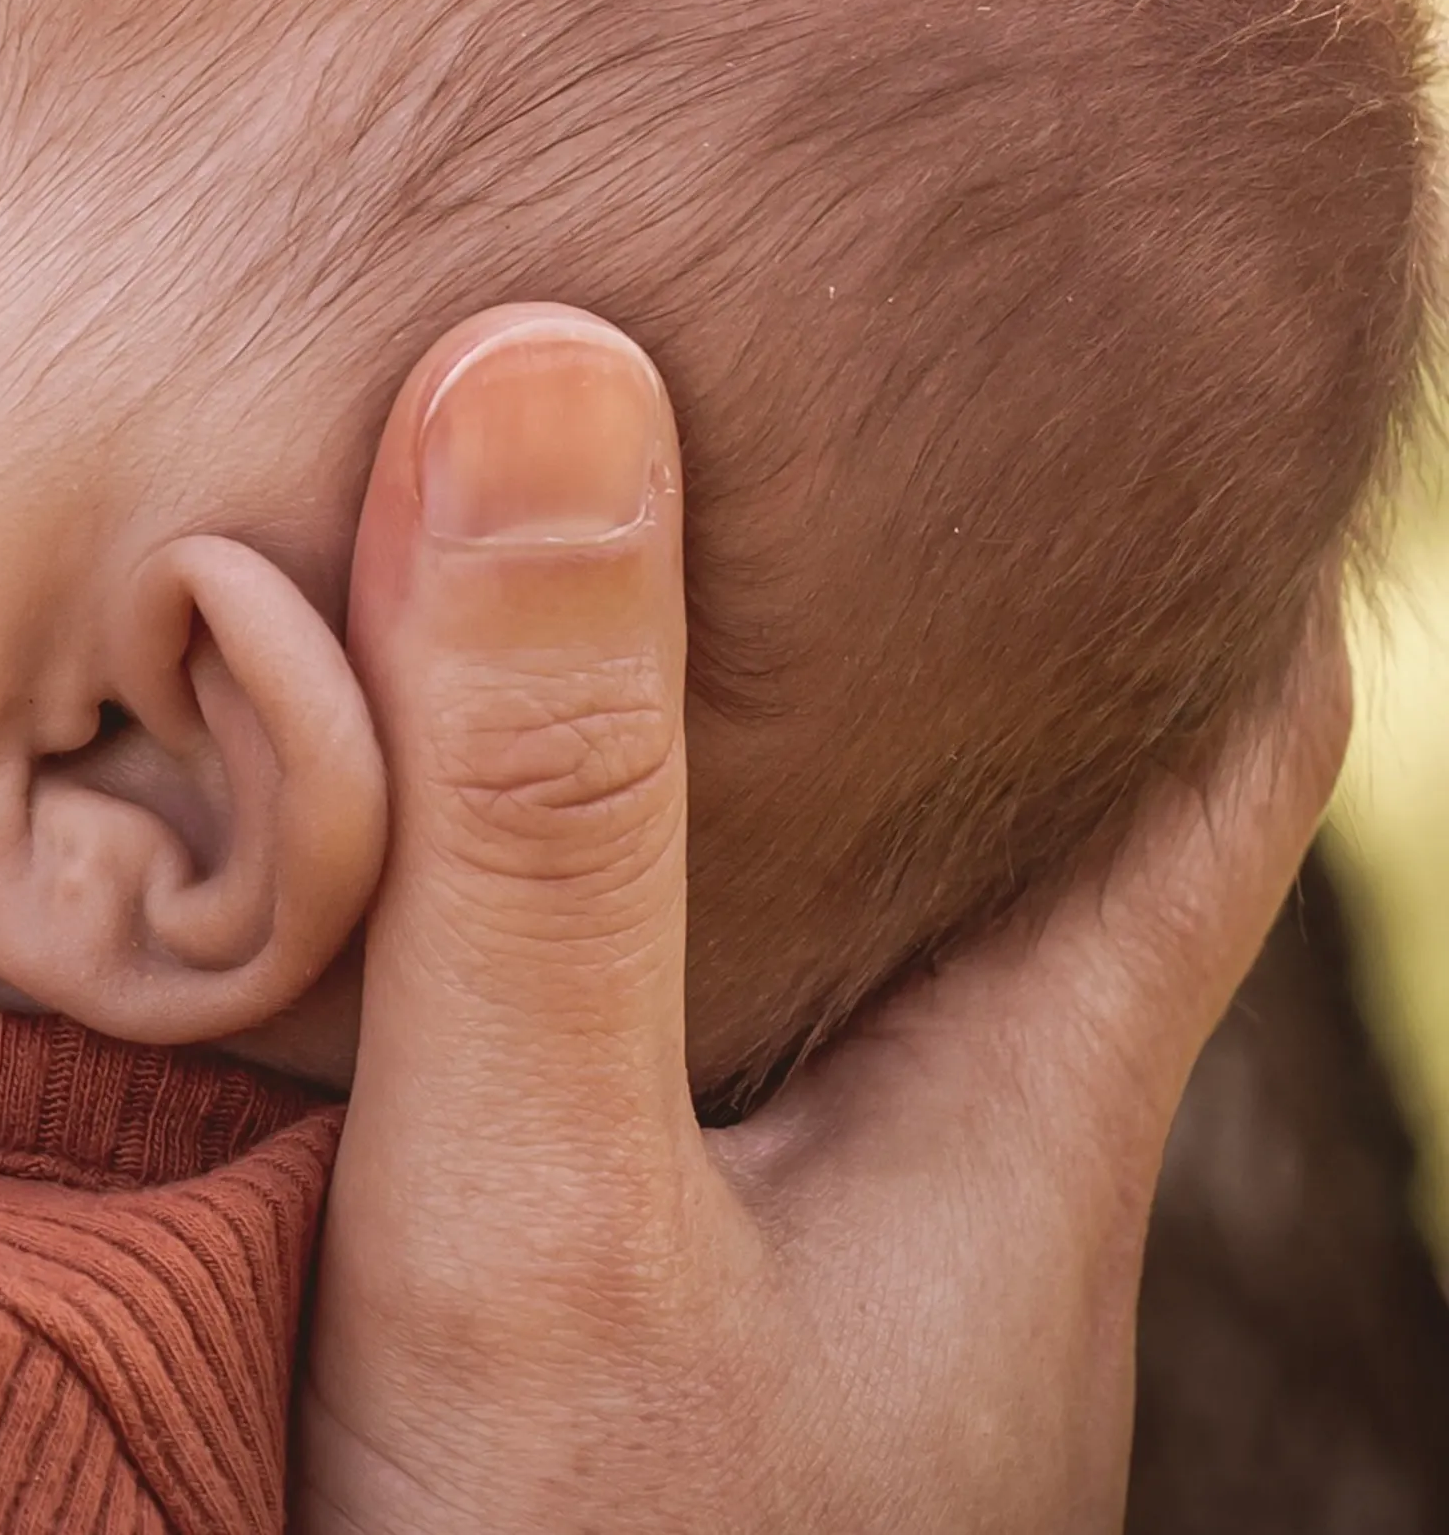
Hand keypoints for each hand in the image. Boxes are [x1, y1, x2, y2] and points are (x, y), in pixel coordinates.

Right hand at [296, 305, 1347, 1534]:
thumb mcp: (535, 1204)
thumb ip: (539, 824)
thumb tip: (548, 363)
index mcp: (1018, 1088)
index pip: (1219, 730)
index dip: (1200, 507)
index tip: (1108, 295)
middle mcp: (952, 1164)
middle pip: (1015, 806)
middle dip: (926, 591)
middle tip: (779, 358)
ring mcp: (810, 1271)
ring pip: (826, 929)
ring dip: (724, 752)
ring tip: (567, 548)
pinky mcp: (657, 1346)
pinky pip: (660, 1049)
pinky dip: (582, 916)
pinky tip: (423, 873)